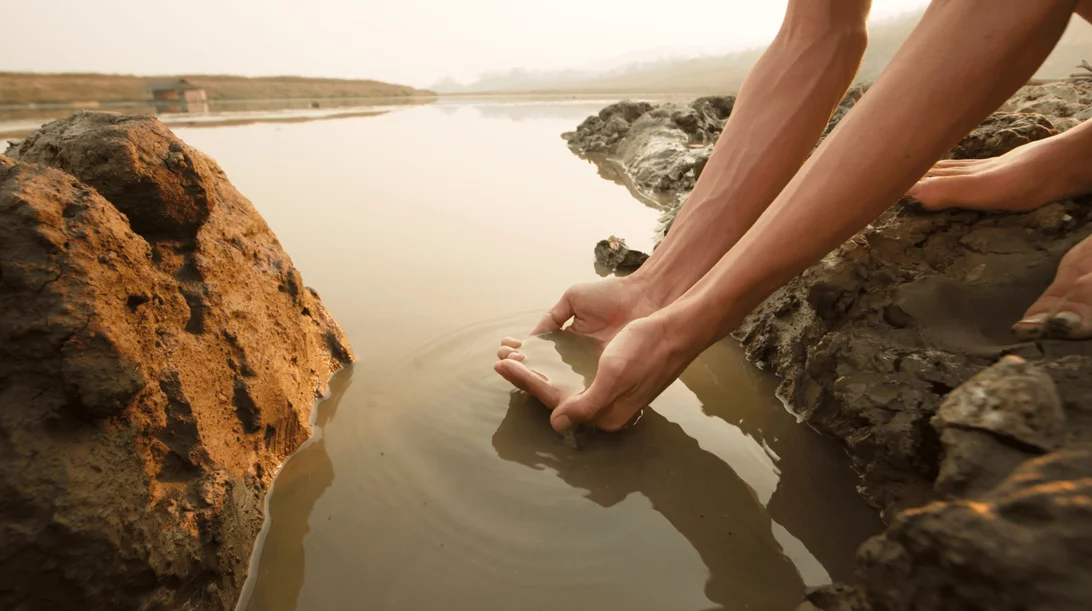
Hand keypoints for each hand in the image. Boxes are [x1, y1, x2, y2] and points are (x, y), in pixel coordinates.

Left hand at [497, 312, 706, 432]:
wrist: (677, 326)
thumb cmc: (648, 350)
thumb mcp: (615, 377)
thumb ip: (586, 404)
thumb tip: (557, 424)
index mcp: (605, 412)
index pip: (555, 398)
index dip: (527, 382)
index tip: (504, 367)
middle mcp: (602, 401)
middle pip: (555, 389)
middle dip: (526, 374)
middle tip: (500, 360)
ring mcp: (604, 384)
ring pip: (561, 376)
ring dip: (536, 364)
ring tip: (512, 352)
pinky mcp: (608, 367)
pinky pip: (572, 364)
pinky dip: (552, 355)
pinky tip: (538, 345)